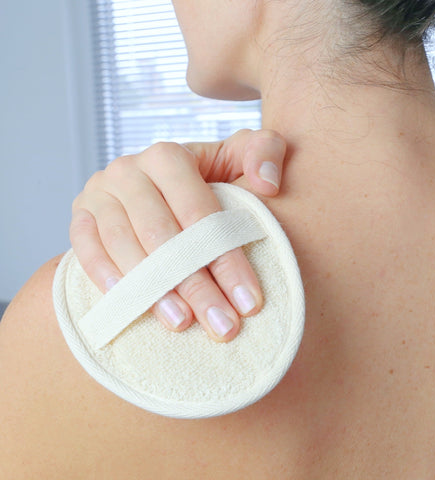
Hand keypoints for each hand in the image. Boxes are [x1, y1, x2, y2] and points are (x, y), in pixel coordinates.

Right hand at [70, 129, 285, 341]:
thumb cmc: (208, 179)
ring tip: (183, 323)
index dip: (226, 260)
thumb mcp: (239, 157)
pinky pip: (85, 248)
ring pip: (124, 245)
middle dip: (195, 286)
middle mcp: (128, 171)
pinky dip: (106, 277)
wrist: (160, 186)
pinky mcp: (80, 216)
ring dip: (153, 289)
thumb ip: (265, 152)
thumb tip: (268, 181)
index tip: (249, 302)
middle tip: (222, 326)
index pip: (200, 214)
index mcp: (168, 157)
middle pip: (162, 235)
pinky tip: (132, 305)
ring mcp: (99, 193)